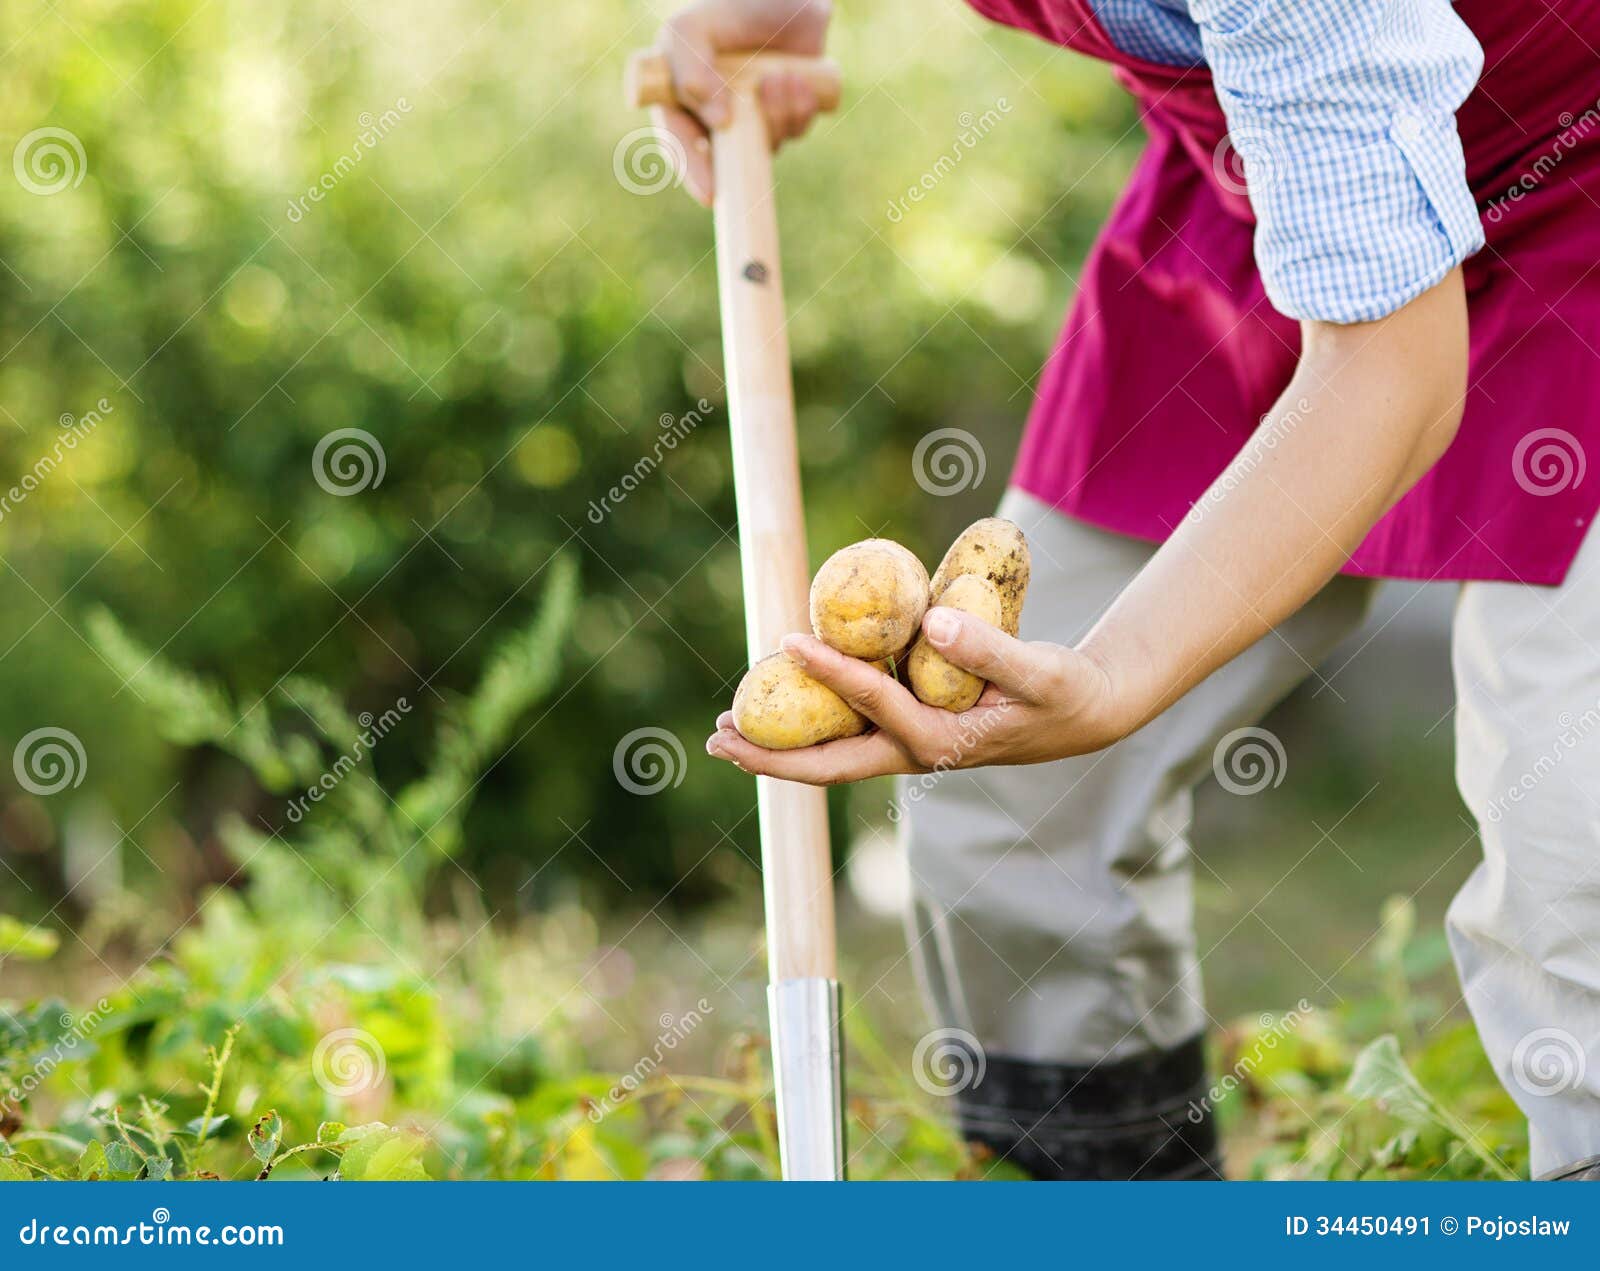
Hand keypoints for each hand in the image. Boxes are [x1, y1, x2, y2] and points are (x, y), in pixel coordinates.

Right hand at [653, 0, 832, 204]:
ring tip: (779, 76)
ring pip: (766, 145)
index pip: (681, 144)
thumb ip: (691, 69)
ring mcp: (752, 119)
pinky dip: (798, 110)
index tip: (711, 193)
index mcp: (682, 100)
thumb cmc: (729, 9)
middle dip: (748, 150)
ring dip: (777, 117)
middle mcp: (716, 117)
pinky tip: (798, 81)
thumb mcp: (693, 30)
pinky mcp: (785, 112)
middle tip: (757, 138)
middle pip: (728, 160)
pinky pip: (794, 130)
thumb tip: (718, 122)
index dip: (695, 172)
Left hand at [706, 606, 1130, 784]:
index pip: (872, 703)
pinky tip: (782, 698)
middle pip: (827, 762)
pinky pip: (847, 730)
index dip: (828, 671)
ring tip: (723, 728)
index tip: (787, 639)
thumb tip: (931, 623)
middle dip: (768, 755)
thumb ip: (990, 648)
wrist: (1084, 713)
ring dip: (777, 745)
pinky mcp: (909, 730)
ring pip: (830, 751)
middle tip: (713, 738)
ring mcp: (907, 746)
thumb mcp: (1039, 671)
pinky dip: (809, 719)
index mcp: (941, 742)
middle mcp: (914, 751)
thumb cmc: (1064, 693)